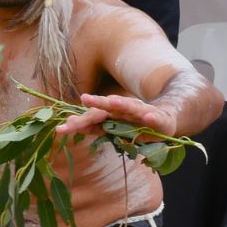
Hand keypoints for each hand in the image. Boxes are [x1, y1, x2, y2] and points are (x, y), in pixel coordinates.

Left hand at [58, 93, 178, 138]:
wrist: (165, 118)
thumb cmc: (134, 123)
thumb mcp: (113, 128)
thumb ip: (94, 127)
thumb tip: (68, 123)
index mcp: (112, 115)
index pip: (93, 118)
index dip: (79, 122)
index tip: (62, 127)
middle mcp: (125, 111)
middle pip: (109, 108)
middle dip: (97, 104)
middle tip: (84, 98)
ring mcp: (142, 113)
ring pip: (131, 108)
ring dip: (122, 104)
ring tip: (112, 101)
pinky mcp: (160, 119)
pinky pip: (155, 119)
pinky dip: (152, 118)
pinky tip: (148, 118)